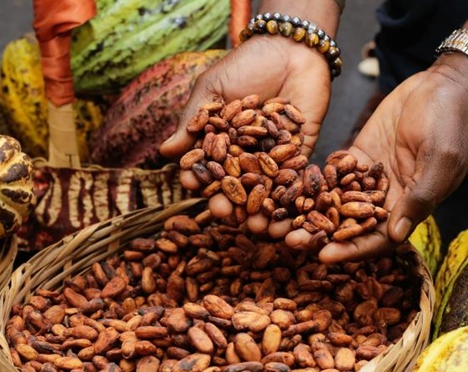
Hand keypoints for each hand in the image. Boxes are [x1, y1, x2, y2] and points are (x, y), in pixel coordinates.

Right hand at [160, 35, 332, 233]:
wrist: (291, 48)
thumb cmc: (246, 64)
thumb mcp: (213, 89)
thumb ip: (194, 120)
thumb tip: (165, 152)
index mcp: (222, 142)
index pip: (208, 166)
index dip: (200, 178)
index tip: (192, 187)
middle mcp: (245, 155)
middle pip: (236, 185)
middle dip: (229, 202)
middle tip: (224, 216)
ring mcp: (273, 157)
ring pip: (265, 190)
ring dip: (261, 211)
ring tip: (257, 228)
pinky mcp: (301, 154)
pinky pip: (296, 180)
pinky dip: (292, 198)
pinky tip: (287, 215)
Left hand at [285, 56, 467, 262]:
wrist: (443, 85)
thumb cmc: (450, 123)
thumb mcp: (440, 159)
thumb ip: (419, 197)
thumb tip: (395, 235)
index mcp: (410, 207)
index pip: (377, 239)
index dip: (352, 250)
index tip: (325, 256)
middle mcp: (386, 198)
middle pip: (349, 226)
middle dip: (320, 235)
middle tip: (290, 241)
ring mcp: (369, 177)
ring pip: (335, 203)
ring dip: (309, 213)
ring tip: (279, 220)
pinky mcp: (357, 156)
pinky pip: (331, 174)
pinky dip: (310, 182)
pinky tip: (285, 186)